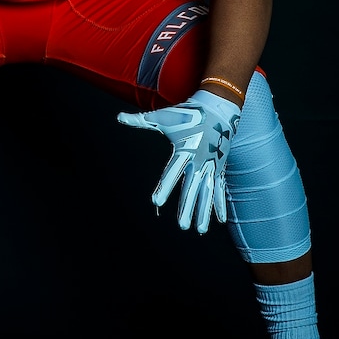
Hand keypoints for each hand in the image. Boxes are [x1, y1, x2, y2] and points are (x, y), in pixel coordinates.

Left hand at [117, 89, 240, 232]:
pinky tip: (219, 221)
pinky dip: (219, 204)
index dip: (164, 187)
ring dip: (204, 213)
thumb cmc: (187, 113)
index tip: (156, 202)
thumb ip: (140, 120)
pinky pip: (219, 189)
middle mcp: (199, 161)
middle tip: (182, 226)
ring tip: (199, 230)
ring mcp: (210, 166)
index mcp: (184, 150)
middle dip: (187, 208)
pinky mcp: (219, 168)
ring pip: (207, 194)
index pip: (171, 173)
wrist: (217, 107)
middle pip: (191, 189)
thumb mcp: (162, 117)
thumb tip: (118, 117)